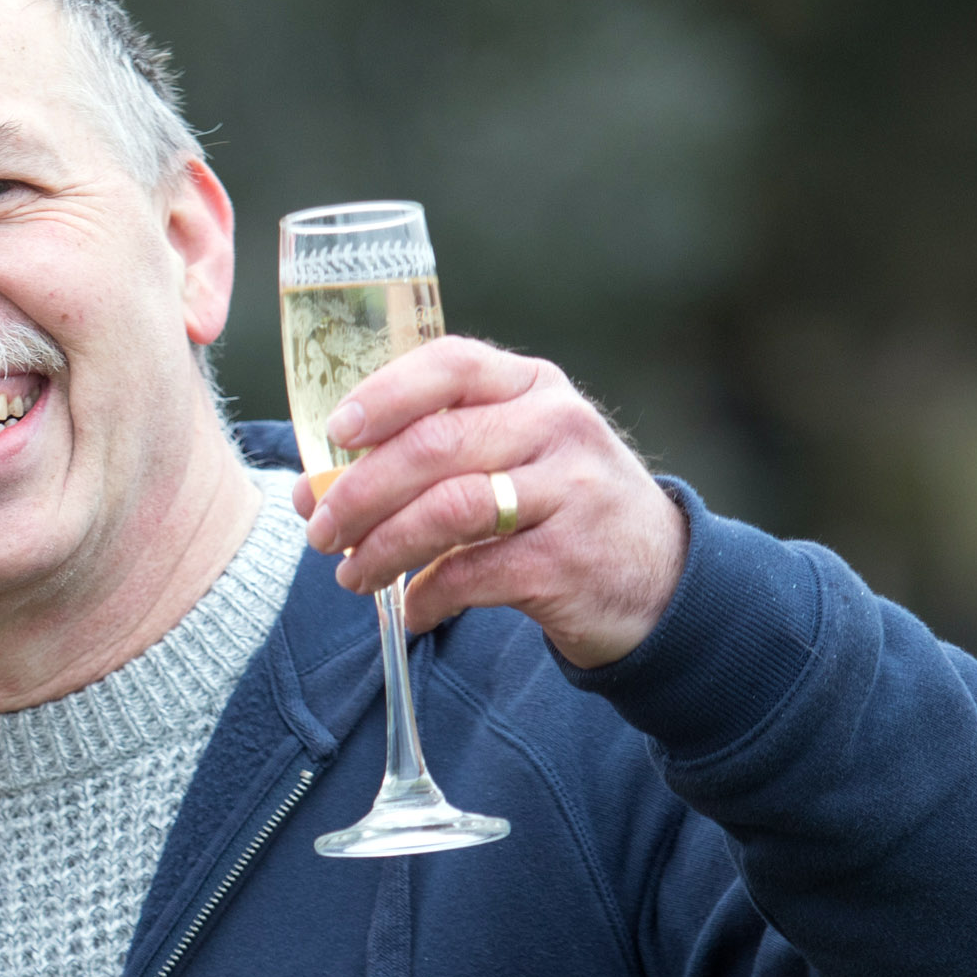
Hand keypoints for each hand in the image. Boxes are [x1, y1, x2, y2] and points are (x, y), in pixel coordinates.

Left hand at [299, 338, 683, 670]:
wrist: (661, 578)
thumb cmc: (561, 509)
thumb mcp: (513, 456)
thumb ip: (425, 459)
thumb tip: (315, 489)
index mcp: (533, 386)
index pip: (450, 365)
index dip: (384, 396)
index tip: (336, 433)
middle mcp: (557, 427)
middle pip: (434, 446)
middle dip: (359, 492)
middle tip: (322, 531)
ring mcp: (571, 491)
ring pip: (449, 509)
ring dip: (383, 548)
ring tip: (352, 575)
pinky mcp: (570, 560)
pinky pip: (474, 575)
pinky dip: (428, 595)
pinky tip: (413, 610)